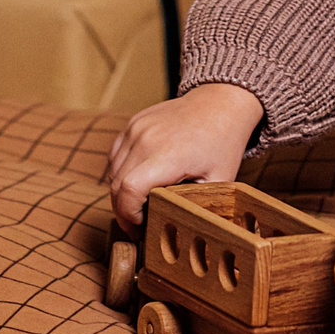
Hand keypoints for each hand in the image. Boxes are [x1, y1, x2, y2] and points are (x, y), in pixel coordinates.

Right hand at [104, 82, 263, 231]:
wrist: (220, 102)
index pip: (129, 189)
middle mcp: (147, 139)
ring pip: (113, 171)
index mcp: (169, 155)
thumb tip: (178, 231)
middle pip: (116, 184)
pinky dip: (120, 172)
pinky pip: (116, 155)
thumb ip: (194, 205)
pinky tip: (137, 182)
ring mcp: (137, 128)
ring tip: (137, 206)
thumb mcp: (219, 181)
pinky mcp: (134, 122)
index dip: (128, 215)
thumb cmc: (222, 143)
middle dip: (123, 211)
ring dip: (120, 193)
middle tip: (137, 225)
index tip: (140, 227)